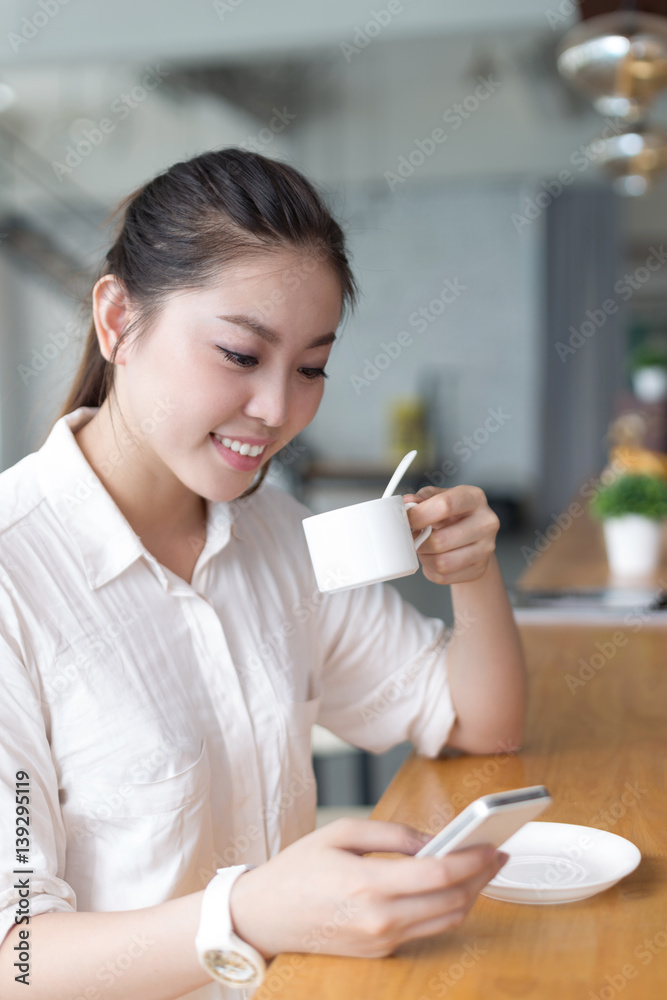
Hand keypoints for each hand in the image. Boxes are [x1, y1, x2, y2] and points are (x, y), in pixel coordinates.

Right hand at [229, 818, 506, 959]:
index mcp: (370, 886)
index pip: (439, 876)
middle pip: (452, 902)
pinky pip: (427, 930)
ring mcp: (382, 941)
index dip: (472, 859)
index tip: (492, 844)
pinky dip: (447, 909)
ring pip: (446, 921)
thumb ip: (392, 834)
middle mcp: (381, 920)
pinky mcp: (380, 951)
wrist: (263, 916)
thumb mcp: (341, 833)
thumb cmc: (298, 869)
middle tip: (497, 854)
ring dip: (471, 896)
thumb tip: (433, 841)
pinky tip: (453, 888)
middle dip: (481, 877)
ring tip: (482, 870)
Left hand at [402, 485, 499, 584]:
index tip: (408, 519)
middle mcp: (486, 522)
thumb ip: (423, 498)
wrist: (474, 537)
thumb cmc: (455, 516)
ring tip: (424, 548)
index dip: (420, 515)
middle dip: (419, 542)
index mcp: (474, 498)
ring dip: (424, 557)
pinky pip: (443, 576)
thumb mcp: (440, 498)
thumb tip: (407, 503)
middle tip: (414, 538)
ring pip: (441, 563)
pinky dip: (431, 570)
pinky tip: (433, 558)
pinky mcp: (479, 569)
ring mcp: (485, 548)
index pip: (445, 505)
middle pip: (441, 540)